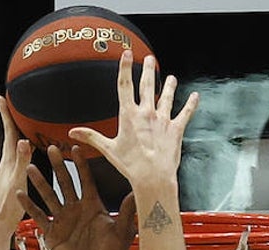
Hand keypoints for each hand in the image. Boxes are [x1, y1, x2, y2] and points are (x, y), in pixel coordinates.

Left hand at [0, 95, 32, 235]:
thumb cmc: (8, 205)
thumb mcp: (17, 182)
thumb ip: (20, 162)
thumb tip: (21, 140)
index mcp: (8, 161)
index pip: (8, 132)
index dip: (5, 115)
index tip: (1, 97)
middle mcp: (7, 163)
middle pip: (11, 135)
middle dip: (13, 119)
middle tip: (15, 103)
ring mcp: (9, 170)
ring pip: (16, 145)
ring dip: (20, 132)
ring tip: (25, 121)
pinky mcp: (13, 178)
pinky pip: (21, 156)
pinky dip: (25, 147)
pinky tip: (31, 149)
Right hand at [16, 145, 137, 249]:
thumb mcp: (122, 231)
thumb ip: (126, 211)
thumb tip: (137, 192)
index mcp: (93, 206)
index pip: (85, 180)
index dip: (81, 164)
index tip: (76, 146)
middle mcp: (77, 210)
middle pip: (65, 183)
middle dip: (58, 166)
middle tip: (50, 148)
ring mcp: (63, 220)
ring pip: (49, 196)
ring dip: (40, 182)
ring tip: (30, 167)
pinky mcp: (53, 234)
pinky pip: (39, 216)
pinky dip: (29, 206)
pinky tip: (19, 194)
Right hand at [69, 51, 198, 192]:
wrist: (153, 177)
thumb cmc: (131, 165)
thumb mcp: (109, 149)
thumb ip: (91, 137)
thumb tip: (73, 132)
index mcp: (129, 115)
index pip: (125, 85)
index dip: (125, 68)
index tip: (126, 54)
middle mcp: (146, 113)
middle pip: (147, 85)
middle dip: (148, 70)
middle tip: (150, 59)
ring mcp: (162, 120)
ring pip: (167, 96)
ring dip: (170, 85)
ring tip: (171, 78)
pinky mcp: (176, 129)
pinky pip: (185, 113)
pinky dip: (191, 104)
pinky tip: (195, 97)